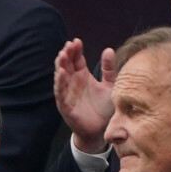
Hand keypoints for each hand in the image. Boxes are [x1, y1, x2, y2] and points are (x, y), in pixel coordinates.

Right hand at [54, 38, 115, 152]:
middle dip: (66, 54)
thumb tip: (108, 49)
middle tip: (69, 45)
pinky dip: (59, 82)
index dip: (75, 50)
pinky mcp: (65, 104)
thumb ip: (109, 69)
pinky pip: (60, 92)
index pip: (76, 59)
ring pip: (60, 75)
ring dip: (60, 65)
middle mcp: (73, 81)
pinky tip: (61, 73)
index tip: (77, 41)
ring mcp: (67, 92)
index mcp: (82, 75)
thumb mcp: (110, 85)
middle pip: (66, 64)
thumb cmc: (105, 107)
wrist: (103, 130)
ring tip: (63, 55)